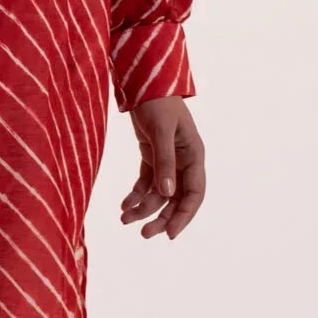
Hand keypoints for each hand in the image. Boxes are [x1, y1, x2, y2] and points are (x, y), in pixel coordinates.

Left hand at [119, 97, 204, 239]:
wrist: (144, 83)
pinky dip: (135, 195)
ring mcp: (168, 160)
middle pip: (176, 199)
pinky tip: (124, 205)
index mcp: (194, 156)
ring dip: (143, 208)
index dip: (183, 216)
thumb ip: (164, 161)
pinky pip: (146, 183)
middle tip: (143, 234)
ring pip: (159, 194)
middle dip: (161, 218)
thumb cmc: (158, 102)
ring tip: (124, 219)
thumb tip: (167, 194)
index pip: (194, 194)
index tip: (169, 235)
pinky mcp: (152, 157)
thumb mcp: (161, 131)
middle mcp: (183, 162)